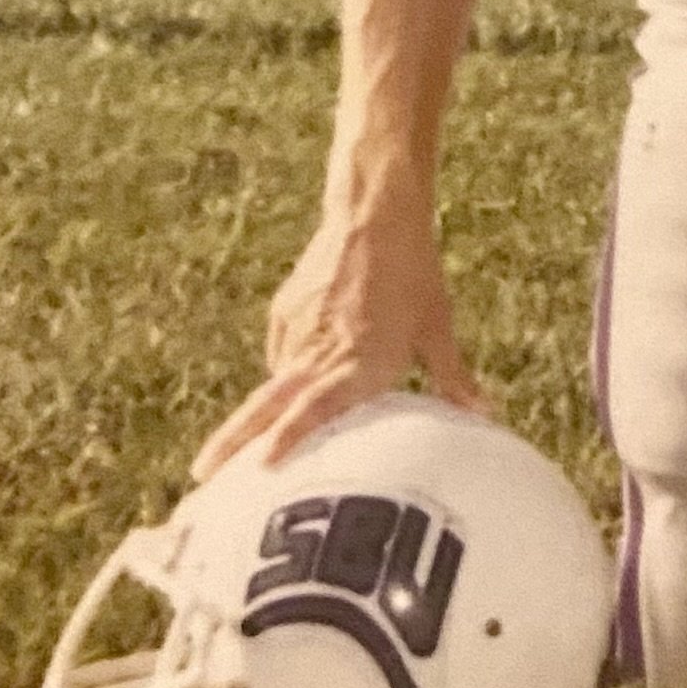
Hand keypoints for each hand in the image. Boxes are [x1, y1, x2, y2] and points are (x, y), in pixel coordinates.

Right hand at [191, 196, 490, 482]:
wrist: (374, 211)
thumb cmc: (414, 273)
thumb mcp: (436, 326)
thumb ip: (454, 378)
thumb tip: (487, 414)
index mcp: (358, 359)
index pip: (316, 405)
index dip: (290, 435)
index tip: (263, 465)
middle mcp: (320, 348)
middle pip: (266, 403)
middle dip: (231, 442)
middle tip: (199, 476)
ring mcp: (296, 328)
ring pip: (275, 381)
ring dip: (260, 413)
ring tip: (241, 449)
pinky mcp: (284, 309)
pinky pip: (281, 352)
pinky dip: (287, 370)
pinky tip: (301, 374)